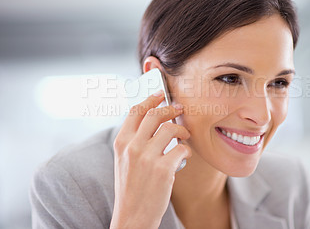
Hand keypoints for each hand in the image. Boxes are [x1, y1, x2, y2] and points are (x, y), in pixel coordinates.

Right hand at [110, 91, 190, 228]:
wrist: (131, 217)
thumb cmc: (131, 188)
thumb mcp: (124, 160)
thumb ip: (134, 140)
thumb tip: (154, 121)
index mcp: (121, 142)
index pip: (136, 111)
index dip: (150, 99)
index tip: (161, 94)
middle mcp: (132, 147)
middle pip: (155, 115)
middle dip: (170, 108)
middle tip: (179, 109)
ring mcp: (147, 157)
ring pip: (171, 129)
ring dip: (182, 130)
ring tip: (185, 137)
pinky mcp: (163, 169)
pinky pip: (181, 149)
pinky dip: (186, 151)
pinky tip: (184, 156)